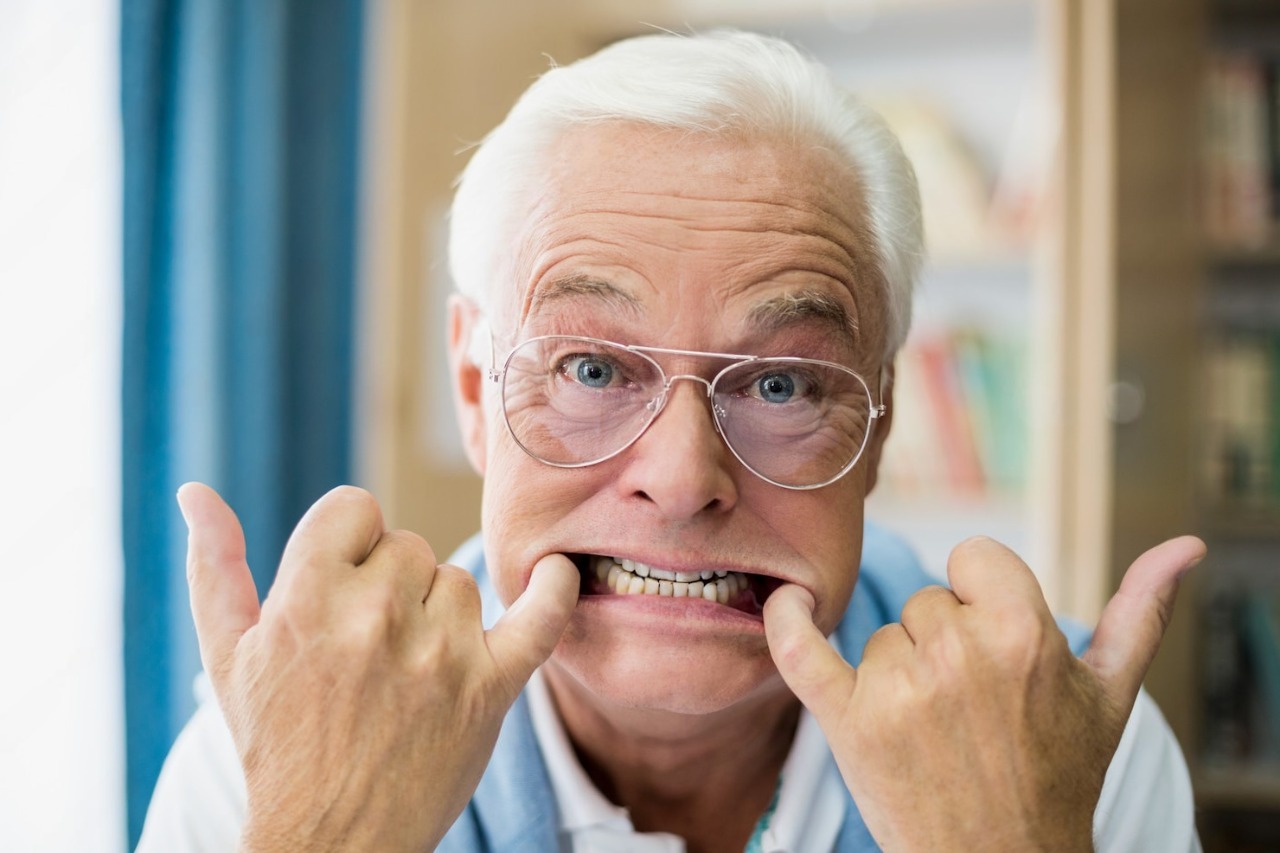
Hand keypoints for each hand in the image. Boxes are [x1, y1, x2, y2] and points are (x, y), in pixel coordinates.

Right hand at [180, 483, 578, 851]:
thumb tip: (195, 492)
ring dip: (440, 612)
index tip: (343, 580)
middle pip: (407, 545)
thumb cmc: (275, 745)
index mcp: (308, 599)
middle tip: (369, 643)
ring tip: (408, 666)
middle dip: (389, 582)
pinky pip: (541, 618)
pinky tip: (559, 571)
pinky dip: (555, 591)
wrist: (330, 843)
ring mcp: (440, 653)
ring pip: (459, 581)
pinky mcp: (490, 688)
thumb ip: (214, 567)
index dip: (349, 540)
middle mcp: (377, 616)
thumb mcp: (227, 657)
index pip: (355, 507)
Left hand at [763, 535, 1204, 851]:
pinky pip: (801, 649)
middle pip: (928, 602)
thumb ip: (1142, 612)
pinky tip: (786, 600)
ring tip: (938, 729)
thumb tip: (1185, 545)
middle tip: (974, 707)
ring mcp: (898, 688)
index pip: (972, 557)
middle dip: (947, 642)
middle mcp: (958, 653)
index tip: (995, 640)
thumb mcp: (1111, 694)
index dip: (982, 596)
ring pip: (883, 635)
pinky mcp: (848, 722)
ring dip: (902, 671)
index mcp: (1021, 632)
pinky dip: (786, 621)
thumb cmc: (1061, 775)